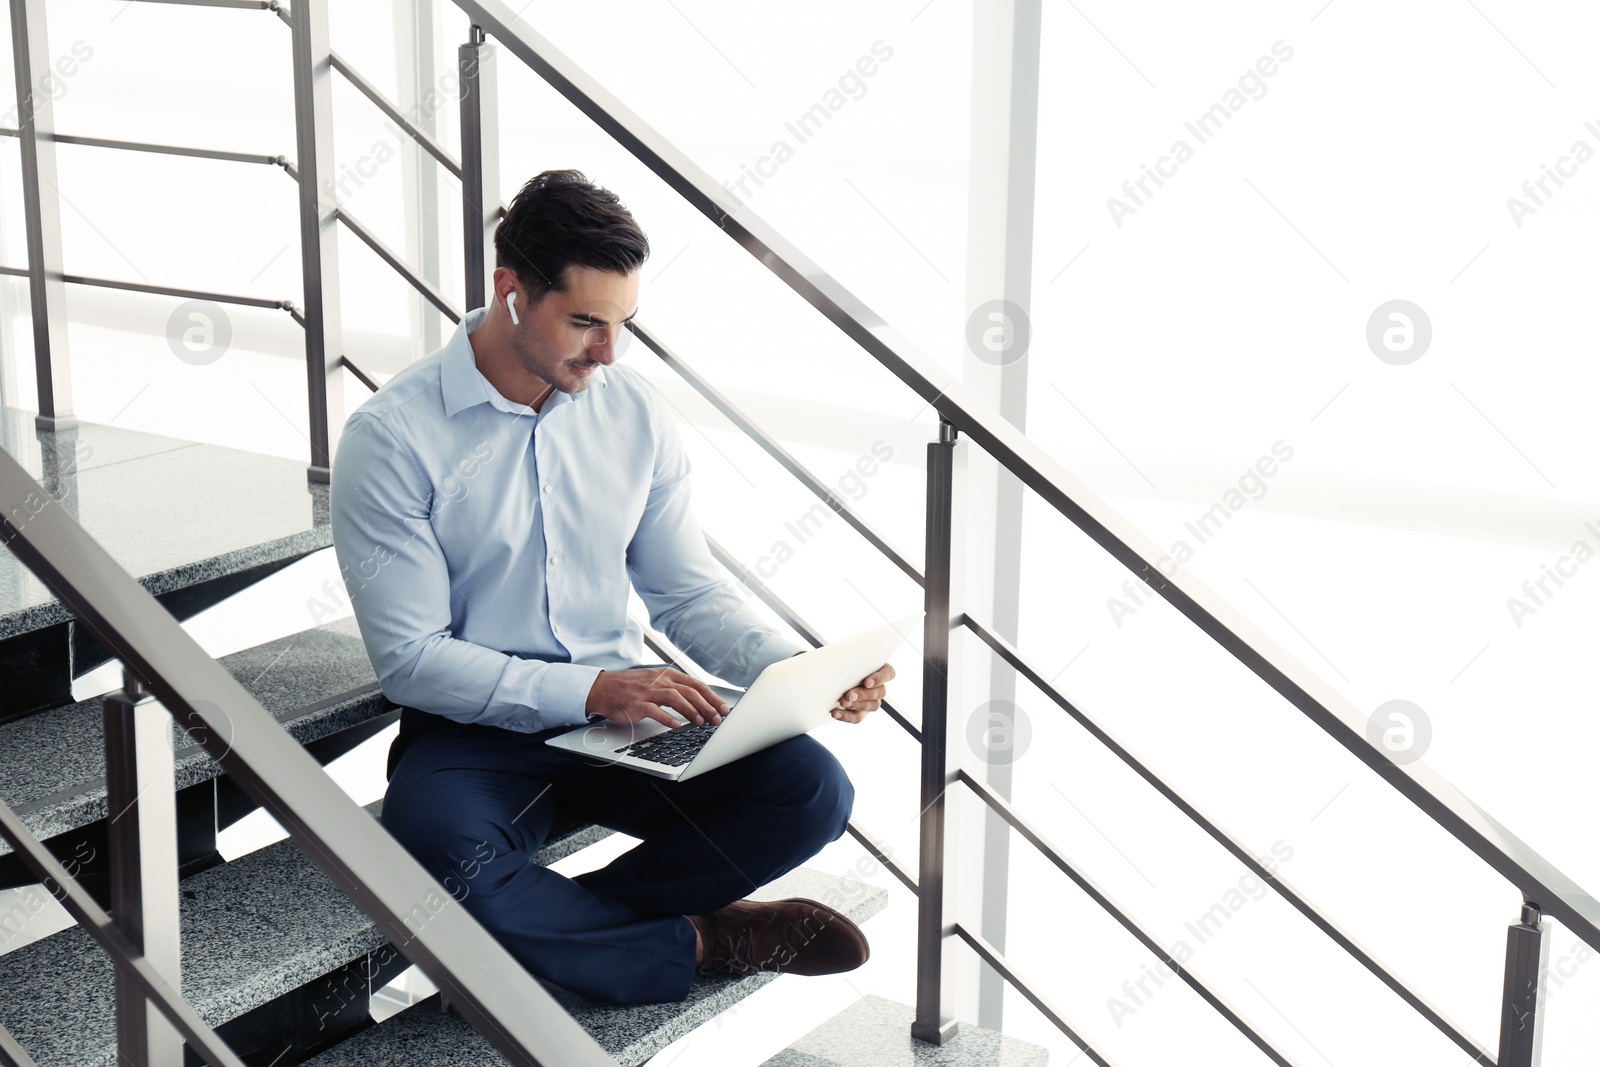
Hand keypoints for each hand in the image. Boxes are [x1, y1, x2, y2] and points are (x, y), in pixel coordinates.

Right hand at [586, 667, 729, 728]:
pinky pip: (655, 710)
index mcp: (668, 675)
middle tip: (718, 719)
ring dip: (691, 710)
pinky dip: (667, 718)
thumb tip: (699, 701)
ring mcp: (648, 691)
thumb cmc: (632, 687)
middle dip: (707, 706)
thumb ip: (675, 688)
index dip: (712, 697)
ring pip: (676, 698)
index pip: (696, 684)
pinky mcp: (637, 703)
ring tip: (701, 722)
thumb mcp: (656, 681)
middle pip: (690, 691)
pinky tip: (676, 725)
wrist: (604, 688)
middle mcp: (660, 680)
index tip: (723, 708)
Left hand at [830, 662, 895, 723]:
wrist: (834, 677)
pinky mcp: (861, 712)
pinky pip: (857, 717)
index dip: (879, 679)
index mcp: (881, 670)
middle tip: (849, 694)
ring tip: (842, 702)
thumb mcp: (848, 658)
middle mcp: (879, 687)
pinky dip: (846, 716)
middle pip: (879, 692)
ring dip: (856, 705)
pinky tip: (835, 713)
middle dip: (863, 694)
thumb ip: (850, 658)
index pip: (888, 673)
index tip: (867, 682)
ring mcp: (872, 701)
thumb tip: (837, 659)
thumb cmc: (844, 663)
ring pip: (871, 706)